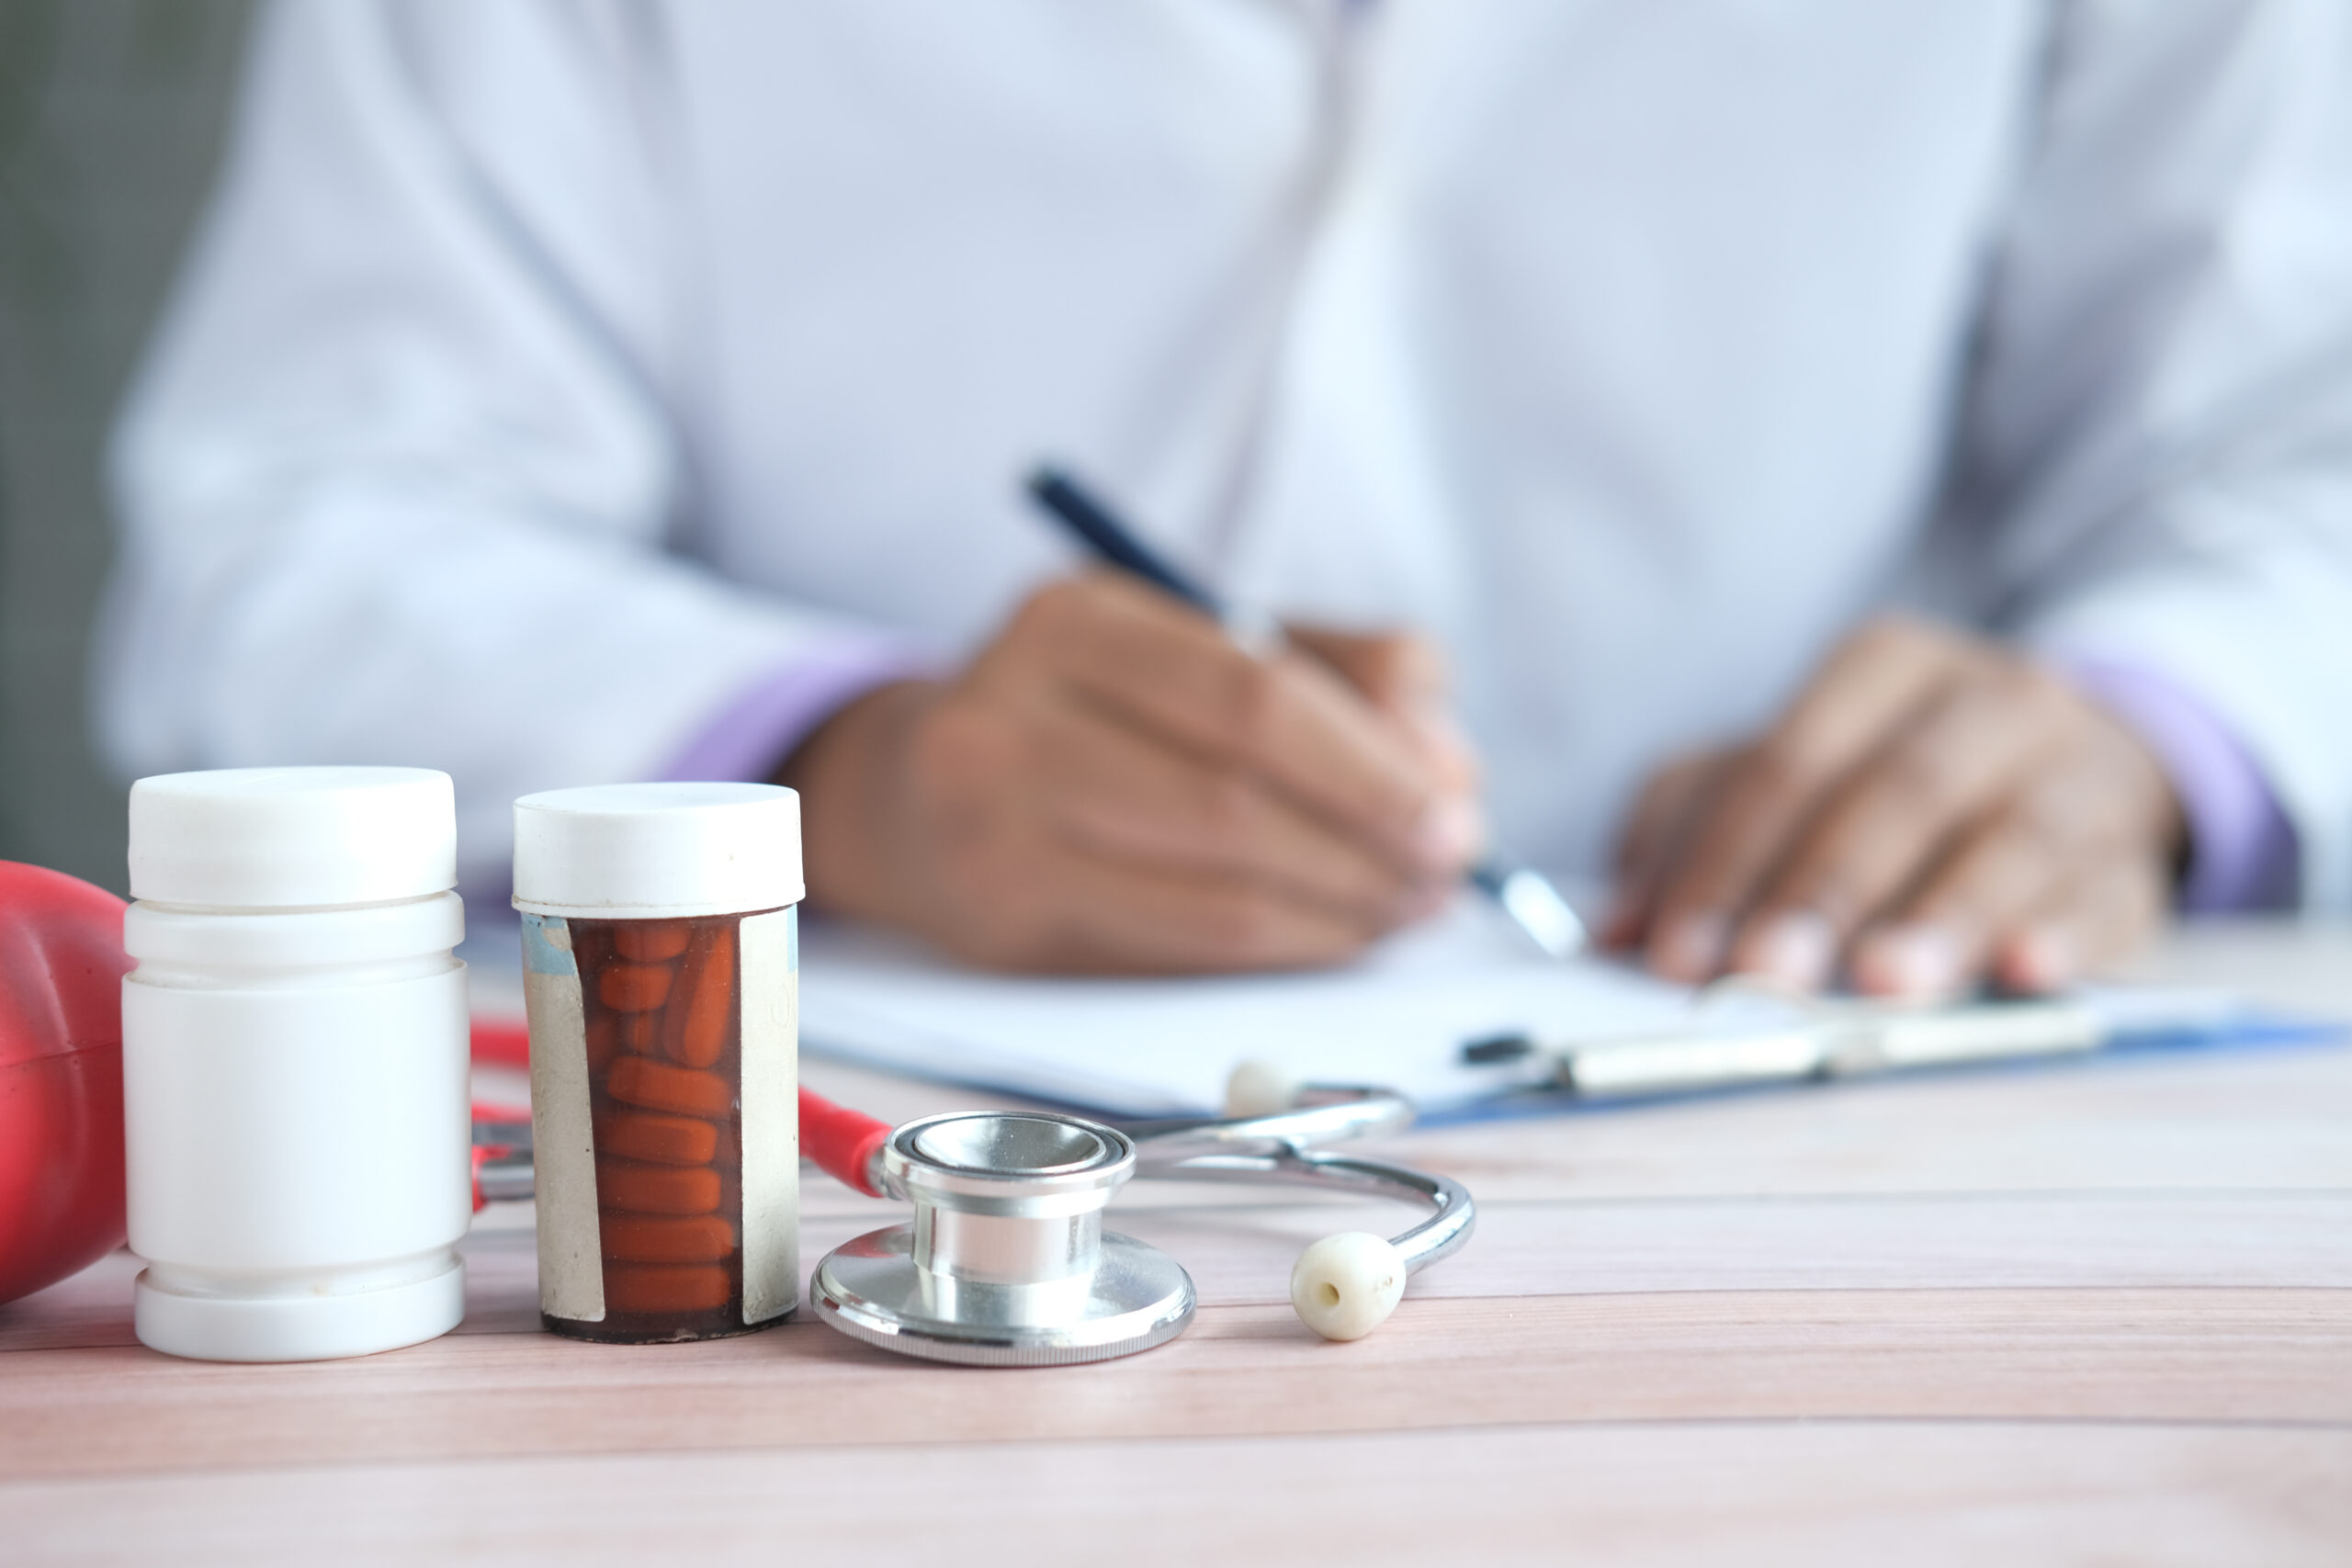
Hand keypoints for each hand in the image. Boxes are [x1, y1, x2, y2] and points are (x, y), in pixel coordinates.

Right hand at [780, 574, 1482, 972]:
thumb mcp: (1196, 643)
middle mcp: (1012, 718)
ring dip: (1341, 912)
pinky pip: (1182, 950)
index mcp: (1073, 619)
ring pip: (1216, 892)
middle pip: (1235, 800)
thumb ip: (1339, 672)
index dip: (1369, 765)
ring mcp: (994, 831)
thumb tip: (1447, 767)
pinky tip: (1335, 935)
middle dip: (1369, 845)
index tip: (1451, 808)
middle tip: (1444, 869)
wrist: (910, 795)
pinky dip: (1284, 950)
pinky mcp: (1004, 928)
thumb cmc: (1094, 713)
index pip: (1252, 695)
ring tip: (1405, 906)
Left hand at [1607, 617, 2182, 997]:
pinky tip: (2025, 973)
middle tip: (1764, 978)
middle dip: (1822, 890)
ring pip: (2010, 836)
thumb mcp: (1787, 776)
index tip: (1678, 954)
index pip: (1790, 761)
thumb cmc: (1892, 780)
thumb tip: (1612, 931)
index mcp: (1882, 668)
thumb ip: (1693, 832)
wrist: (2079, 765)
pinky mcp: (2133, 857)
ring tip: (1884, 987)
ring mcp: (2077, 774)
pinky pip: (2107, 891)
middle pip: (1897, 791)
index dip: (1726, 860)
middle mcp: (1989, 701)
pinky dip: (2067, 933)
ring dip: (1942, 916)